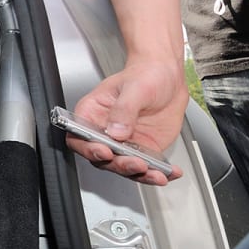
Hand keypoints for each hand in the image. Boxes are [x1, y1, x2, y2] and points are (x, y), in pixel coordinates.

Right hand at [69, 60, 186, 184]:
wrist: (166, 77)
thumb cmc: (144, 74)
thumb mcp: (134, 87)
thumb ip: (124, 109)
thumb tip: (116, 131)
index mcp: (92, 114)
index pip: (79, 137)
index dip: (88, 148)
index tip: (105, 151)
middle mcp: (105, 132)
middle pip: (103, 158)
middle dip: (119, 164)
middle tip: (136, 163)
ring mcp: (124, 143)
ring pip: (124, 166)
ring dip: (140, 174)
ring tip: (156, 174)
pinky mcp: (143, 149)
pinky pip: (147, 166)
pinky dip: (159, 173)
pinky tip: (170, 172)